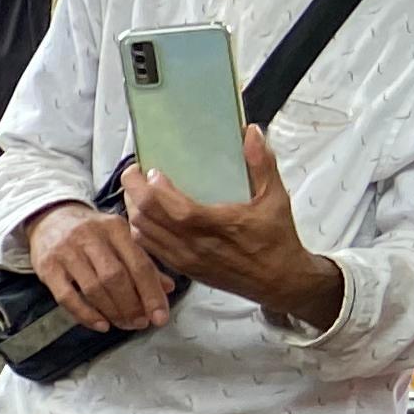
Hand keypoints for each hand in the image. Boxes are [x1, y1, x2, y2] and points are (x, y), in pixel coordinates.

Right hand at [27, 201, 175, 333]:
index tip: (160, 317)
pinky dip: (86, 315)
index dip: (151, 293)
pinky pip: (67, 298)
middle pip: (116, 278)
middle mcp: (90, 237)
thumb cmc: (92, 232)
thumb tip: (168, 288)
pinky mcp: (47, 268)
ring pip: (93, 289)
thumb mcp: (119, 238)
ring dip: (112, 312)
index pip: (138, 264)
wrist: (50, 218)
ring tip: (124, 324)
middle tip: (140, 323)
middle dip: (132, 305)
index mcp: (115, 228)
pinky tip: (101, 325)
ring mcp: (66, 252)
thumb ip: (142, 261)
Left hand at [123, 128, 344, 326]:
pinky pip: (147, 248)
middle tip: (134, 172)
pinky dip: (139, 228)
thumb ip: (262, 163)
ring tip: (135, 189)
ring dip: (132, 209)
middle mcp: (194, 245)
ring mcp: (184, 259)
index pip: (173, 208)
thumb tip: (251, 132)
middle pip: (147, 218)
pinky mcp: (182, 268)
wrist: (280, 281)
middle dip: (132, 190)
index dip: (154, 188)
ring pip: (141, 234)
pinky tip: (143, 214)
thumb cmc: (278, 238)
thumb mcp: (275, 197)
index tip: (152, 169)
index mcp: (217, 226)